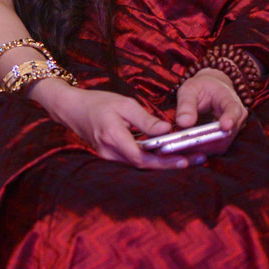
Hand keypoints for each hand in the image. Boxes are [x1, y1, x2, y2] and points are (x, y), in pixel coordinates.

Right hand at [30, 80, 187, 169]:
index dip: (165, 161)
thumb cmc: (97, 102)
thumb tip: (168, 131)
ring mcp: (108, 157)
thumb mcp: (124, 104)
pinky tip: (167, 154)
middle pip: (145, 166)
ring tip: (189, 156)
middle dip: (171, 164)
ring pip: (140, 165)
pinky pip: (133, 161)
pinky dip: (152, 159)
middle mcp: (110, 152)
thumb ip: (146, 120)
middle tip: (197, 159)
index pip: (142, 157)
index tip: (185, 159)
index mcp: (113, 136)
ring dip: (164, 163)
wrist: (71, 108)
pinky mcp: (110, 156)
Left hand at [171, 68, 246, 156]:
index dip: (230, 119)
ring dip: (201, 148)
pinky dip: (199, 150)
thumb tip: (183, 123)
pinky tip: (184, 148)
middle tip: (184, 143)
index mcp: (230, 100)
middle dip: (206, 140)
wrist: (210, 91)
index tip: (224, 126)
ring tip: (179, 147)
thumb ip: (186, 104)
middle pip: (226, 133)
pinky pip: (214, 148)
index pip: (234, 110)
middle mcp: (236, 118)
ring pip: (220, 145)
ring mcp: (232, 131)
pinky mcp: (224, 140)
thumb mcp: (190, 89)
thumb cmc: (200, 88)